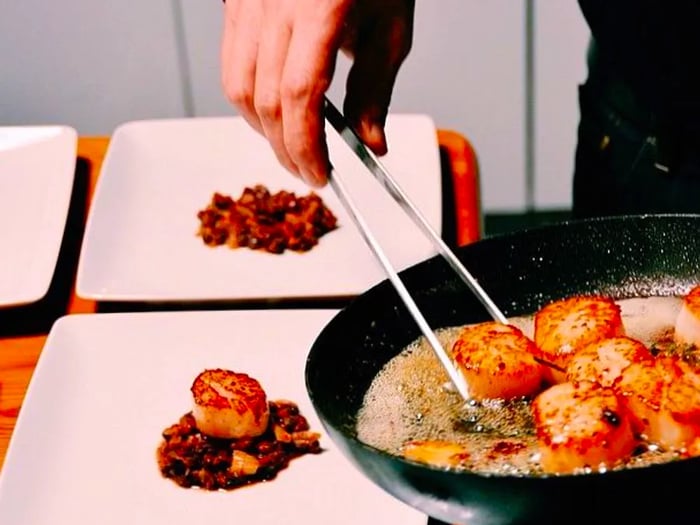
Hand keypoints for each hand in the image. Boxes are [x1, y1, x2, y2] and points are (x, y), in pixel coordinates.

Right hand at [221, 0, 414, 186]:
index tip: (321, 174)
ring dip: (263, 130)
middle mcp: (275, 3)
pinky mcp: (236, 3)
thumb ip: (376, 89)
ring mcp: (249, 2)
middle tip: (310, 172)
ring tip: (291, 147)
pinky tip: (271, 112)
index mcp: (320, 7)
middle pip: (266, 100)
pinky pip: (230, 63)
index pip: (301, 97)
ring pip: (238, 87)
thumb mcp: (390, 26)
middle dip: (286, 149)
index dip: (306, 146)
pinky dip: (248, 100)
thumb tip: (371, 143)